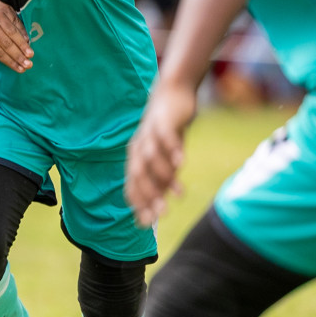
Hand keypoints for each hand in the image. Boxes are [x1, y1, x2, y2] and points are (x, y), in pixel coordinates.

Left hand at [125, 81, 197, 227]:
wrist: (174, 92)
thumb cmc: (168, 129)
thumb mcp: (166, 156)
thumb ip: (163, 179)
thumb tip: (160, 206)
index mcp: (136, 157)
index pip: (132, 185)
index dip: (138, 204)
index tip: (146, 224)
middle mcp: (138, 147)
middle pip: (139, 175)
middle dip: (150, 197)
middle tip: (162, 215)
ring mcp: (149, 133)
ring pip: (151, 158)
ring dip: (164, 177)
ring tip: (180, 195)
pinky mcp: (162, 120)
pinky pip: (165, 137)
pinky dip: (172, 150)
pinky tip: (183, 163)